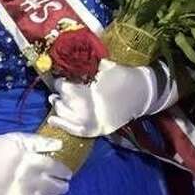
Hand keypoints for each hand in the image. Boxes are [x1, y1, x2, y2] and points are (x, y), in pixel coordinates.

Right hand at [0, 132, 72, 194]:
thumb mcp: (19, 139)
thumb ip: (41, 142)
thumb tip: (60, 145)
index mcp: (28, 160)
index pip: (55, 168)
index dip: (64, 172)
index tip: (68, 174)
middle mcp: (25, 179)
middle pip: (52, 186)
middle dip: (62, 187)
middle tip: (65, 187)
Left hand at [48, 60, 176, 137]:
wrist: (141, 93)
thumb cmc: (123, 77)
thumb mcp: (105, 67)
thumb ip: (87, 67)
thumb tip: (69, 64)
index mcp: (93, 91)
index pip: (67, 89)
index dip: (60, 84)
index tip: (60, 79)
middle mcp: (92, 109)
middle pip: (65, 103)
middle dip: (59, 95)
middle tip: (58, 88)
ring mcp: (94, 121)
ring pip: (67, 117)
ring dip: (58, 108)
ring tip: (54, 101)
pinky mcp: (97, 130)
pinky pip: (75, 131)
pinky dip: (62, 125)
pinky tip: (52, 120)